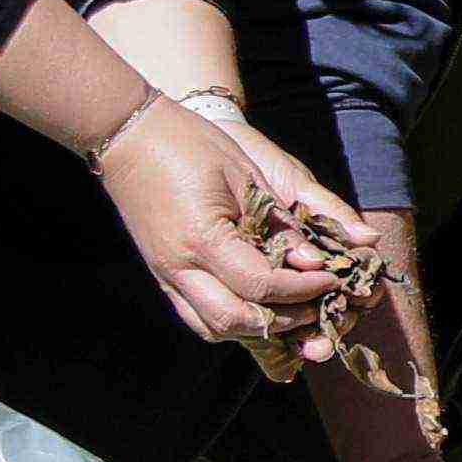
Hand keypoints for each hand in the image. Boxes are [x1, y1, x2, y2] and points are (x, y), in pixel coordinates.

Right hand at [100, 100, 378, 350]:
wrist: (129, 135)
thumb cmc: (190, 144)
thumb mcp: (244, 175)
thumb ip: (278, 223)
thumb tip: (314, 261)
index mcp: (203, 239)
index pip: (261, 285)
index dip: (303, 289)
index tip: (332, 278)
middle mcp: (179, 267)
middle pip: (236, 320)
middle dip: (284, 318)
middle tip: (317, 302)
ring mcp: (165, 275)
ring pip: (213, 327)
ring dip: (255, 326)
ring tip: (290, 307)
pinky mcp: (160, 274)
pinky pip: (196, 315)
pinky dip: (230, 320)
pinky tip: (256, 304)